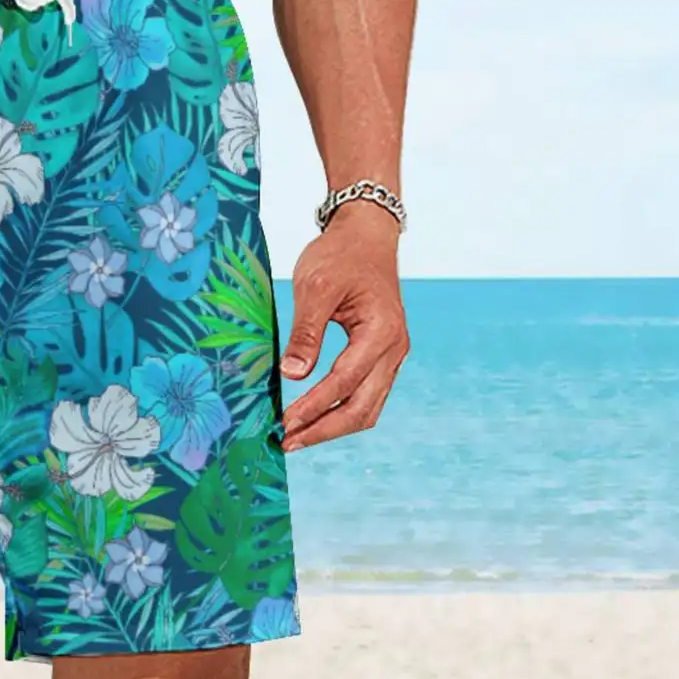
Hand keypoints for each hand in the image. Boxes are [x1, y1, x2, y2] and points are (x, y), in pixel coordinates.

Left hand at [278, 206, 410, 449]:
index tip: (285, 423)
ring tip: (297, 438)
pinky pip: (366, 397)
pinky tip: (313, 419)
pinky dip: (340, 413)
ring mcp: (392, 356)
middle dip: (323, 429)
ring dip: (332, 427)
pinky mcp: (382, 358)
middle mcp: (394, 349)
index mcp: (382, 330)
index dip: (314, 406)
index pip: (345, 381)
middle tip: (287, 442)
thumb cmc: (341, 254)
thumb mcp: (315, 286)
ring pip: (367, 409)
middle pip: (362, 409)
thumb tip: (292, 375)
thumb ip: (305, 332)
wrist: (366, 235)